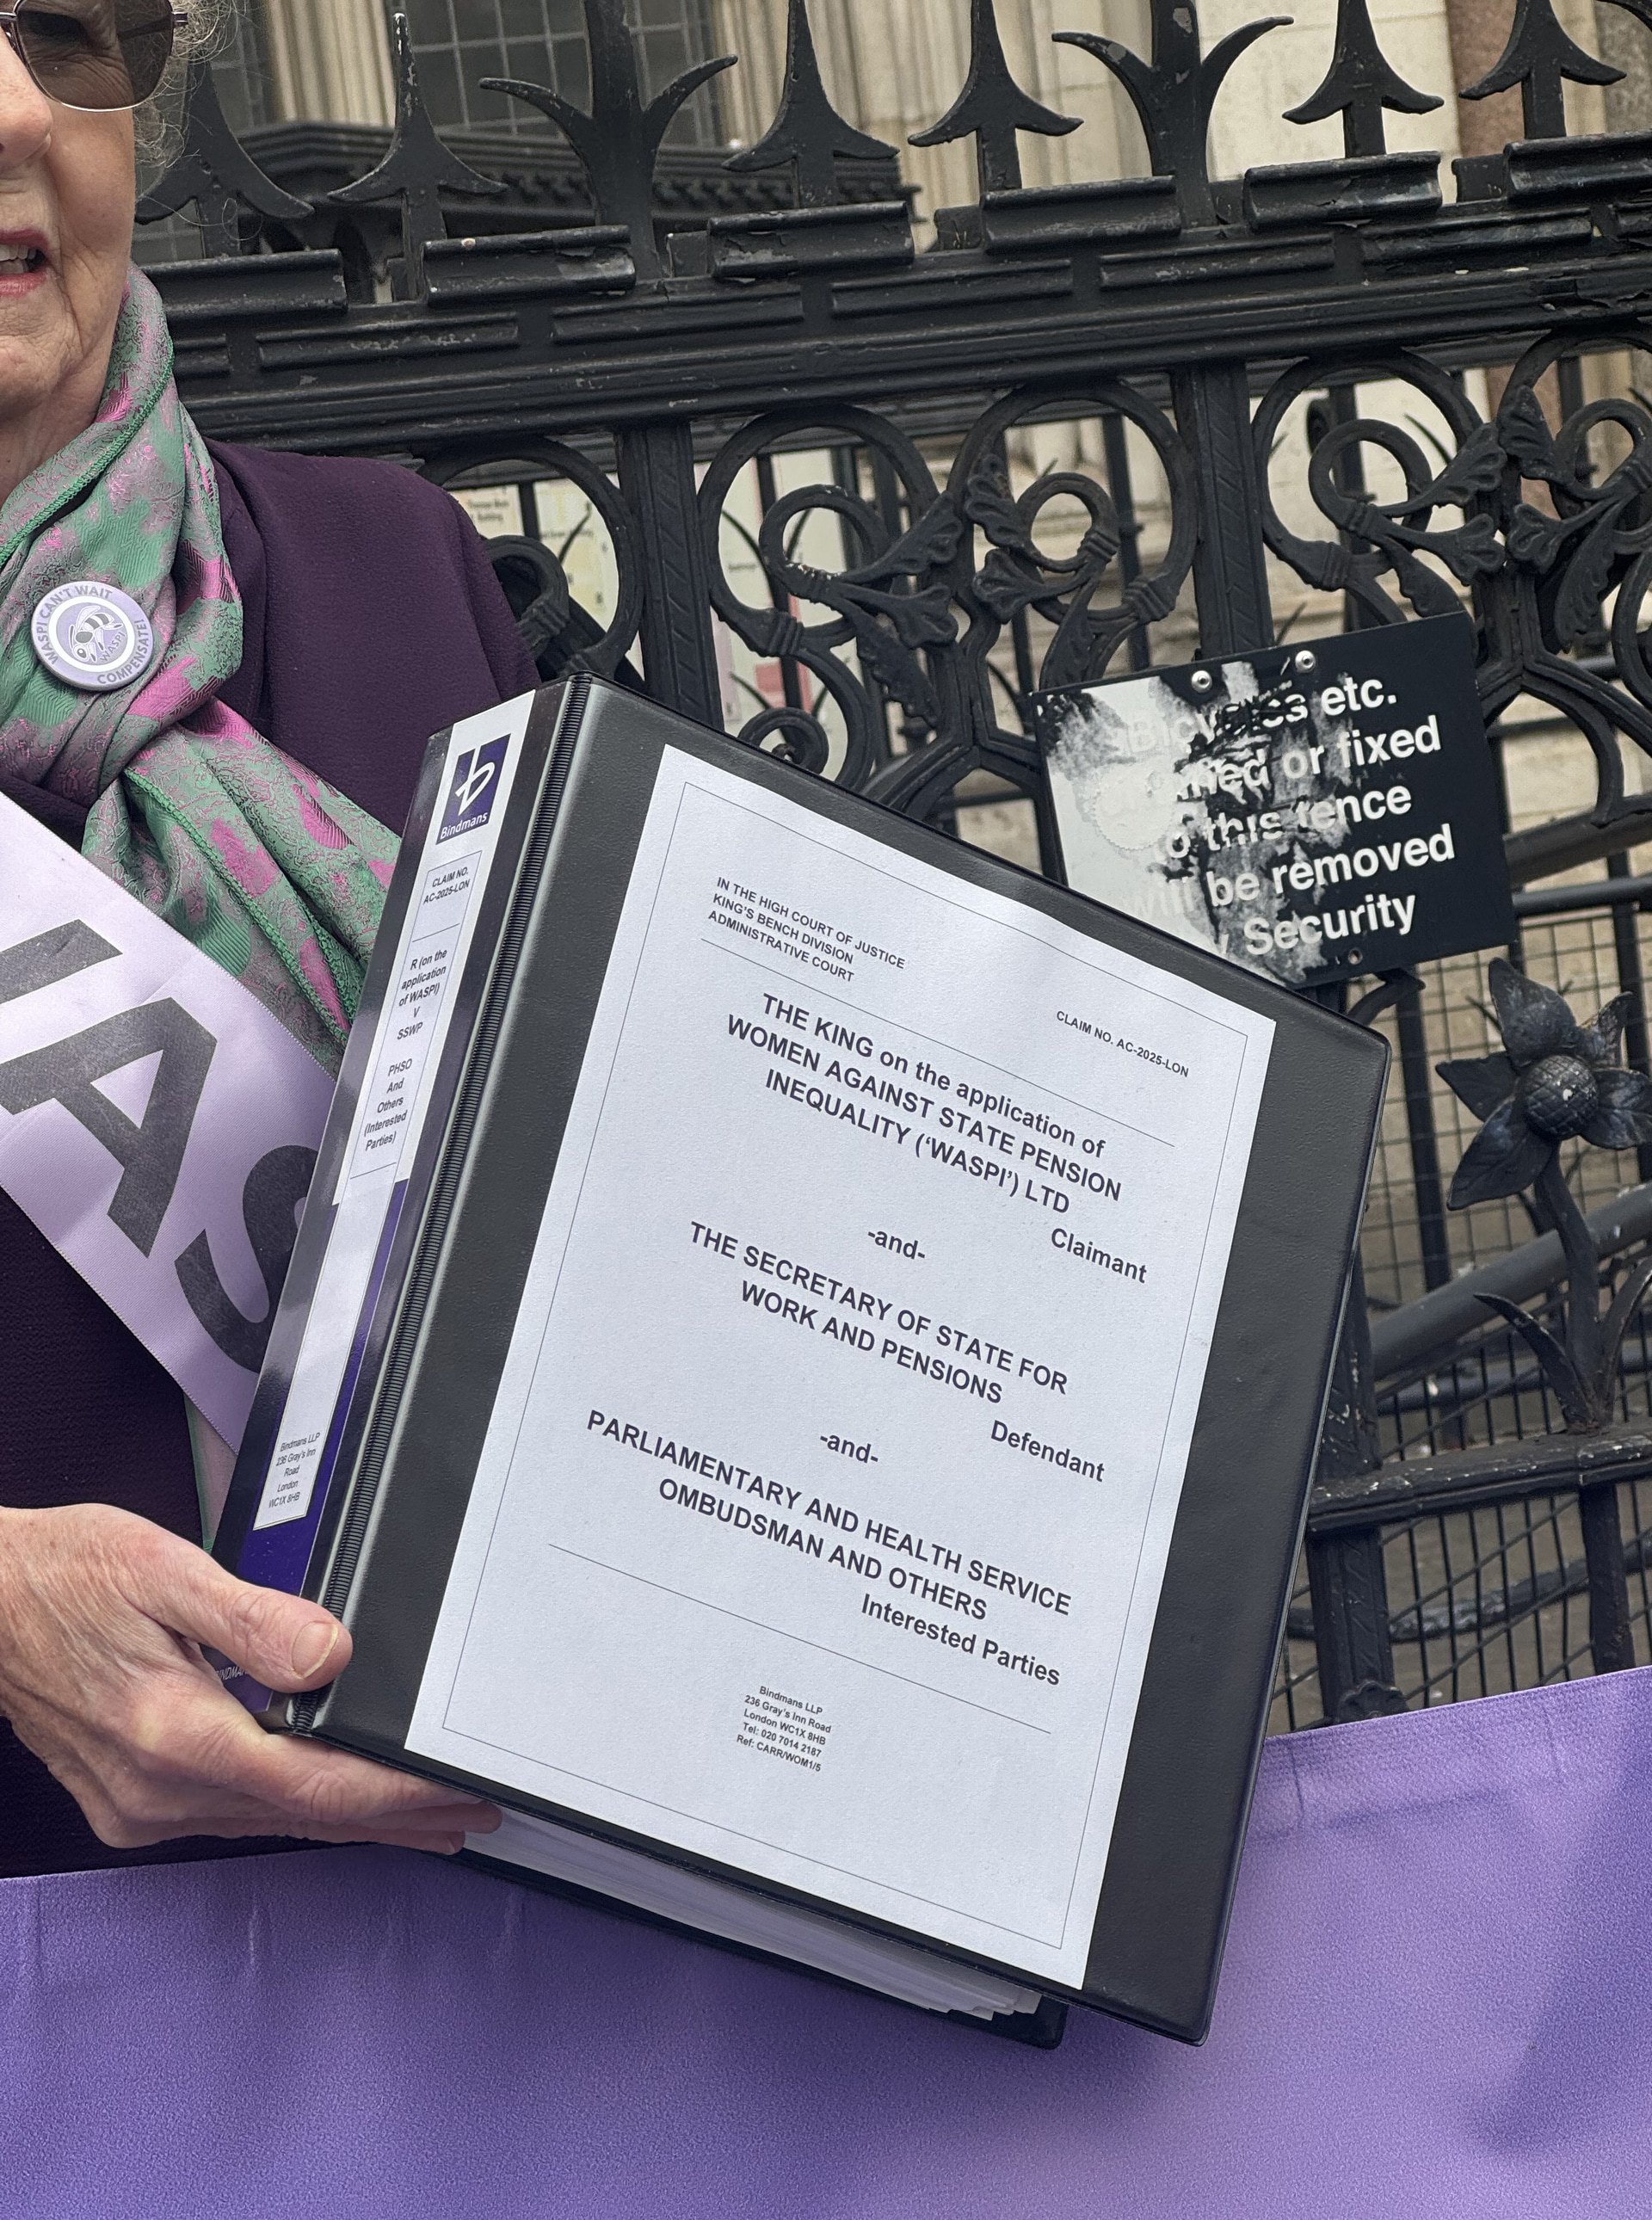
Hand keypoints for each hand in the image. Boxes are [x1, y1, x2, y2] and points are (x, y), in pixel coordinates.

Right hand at [0, 1502, 500, 1853]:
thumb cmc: (60, 1576)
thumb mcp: (163, 1570)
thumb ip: (254, 1618)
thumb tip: (332, 1655)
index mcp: (175, 1733)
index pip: (318, 1782)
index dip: (398, 1793)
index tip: (456, 1791)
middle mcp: (158, 1788)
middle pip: (304, 1816)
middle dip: (393, 1817)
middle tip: (468, 1814)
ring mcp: (139, 1805)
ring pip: (271, 1823)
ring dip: (349, 1821)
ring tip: (420, 1820)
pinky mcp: (129, 1802)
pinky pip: (233, 1816)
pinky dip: (293, 1811)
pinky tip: (326, 1804)